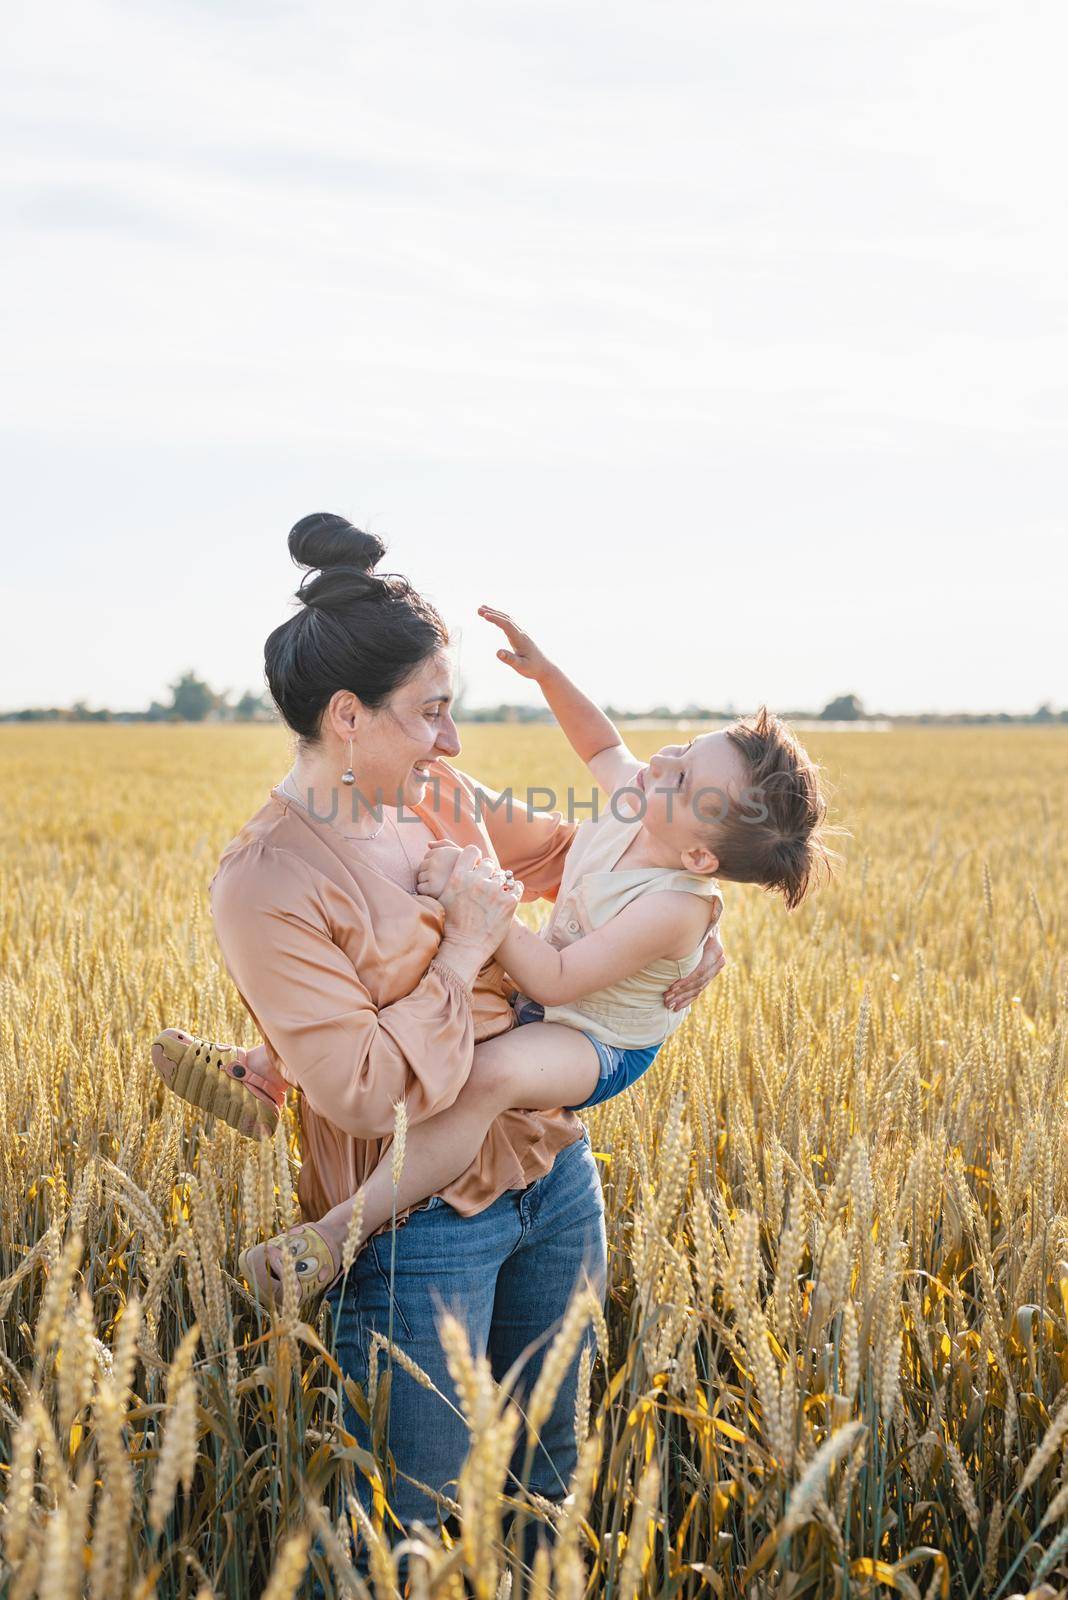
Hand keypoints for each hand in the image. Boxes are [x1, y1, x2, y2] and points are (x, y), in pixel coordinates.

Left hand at [416, 839, 463, 898]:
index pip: (427, 855)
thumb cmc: (469, 869)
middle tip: (443, 879)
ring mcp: (434, 874)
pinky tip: (438, 893)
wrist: (477, 887)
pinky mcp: (432, 887)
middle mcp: (436, 860)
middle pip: (422, 866)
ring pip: (420, 877)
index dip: (435, 864)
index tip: (445, 870)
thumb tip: (428, 844)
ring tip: (441, 886)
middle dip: (429, 872)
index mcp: (443, 851)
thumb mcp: (461, 853)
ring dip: (427, 882)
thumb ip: (445, 845)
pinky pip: (421, 888)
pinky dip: (426, 892)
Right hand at [436, 844, 523, 959]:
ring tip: (497, 896)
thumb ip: (452, 880)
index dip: (475, 857)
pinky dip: (515, 891)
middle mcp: (476, 880)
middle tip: (487, 886)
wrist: (465, 947)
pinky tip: (509, 898)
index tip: (476, 866)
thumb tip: (458, 868)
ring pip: (503, 876)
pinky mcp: (509, 901)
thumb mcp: (444, 898)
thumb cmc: (452, 925)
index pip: (472, 851)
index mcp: (459, 877)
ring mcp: (494, 890)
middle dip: (488, 873)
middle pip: (489, 863)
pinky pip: (517, 886)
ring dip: (501, 883)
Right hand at [478, 606, 551, 681]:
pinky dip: (500, 618)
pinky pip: (509, 623)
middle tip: (478, 609)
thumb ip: (510, 659)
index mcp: (520, 639)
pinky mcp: (520, 636)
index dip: (496, 619)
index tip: (484, 615)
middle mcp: (521, 633)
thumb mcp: (521, 666)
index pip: (507, 625)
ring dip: (495, 613)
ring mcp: (521, 633)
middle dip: (492, 613)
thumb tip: (497, 652)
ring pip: (507, 619)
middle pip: (506, 619)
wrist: (545, 668)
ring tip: (482, 609)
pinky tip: (494, 617)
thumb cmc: (533, 668)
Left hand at [663, 926, 725, 1011]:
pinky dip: (688, 1000)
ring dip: (683, 998)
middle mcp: (718, 962)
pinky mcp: (710, 976)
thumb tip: (677, 936)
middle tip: (666, 999)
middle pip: (698, 982)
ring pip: (699, 989)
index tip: (671, 987)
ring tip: (669, 1005)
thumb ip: (689, 934)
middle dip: (681, 992)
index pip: (700, 971)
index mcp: (715, 951)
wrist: (704, 923)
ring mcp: (715, 970)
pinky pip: (699, 990)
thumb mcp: (693, 927)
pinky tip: (678, 1007)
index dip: (686, 981)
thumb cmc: (694, 923)